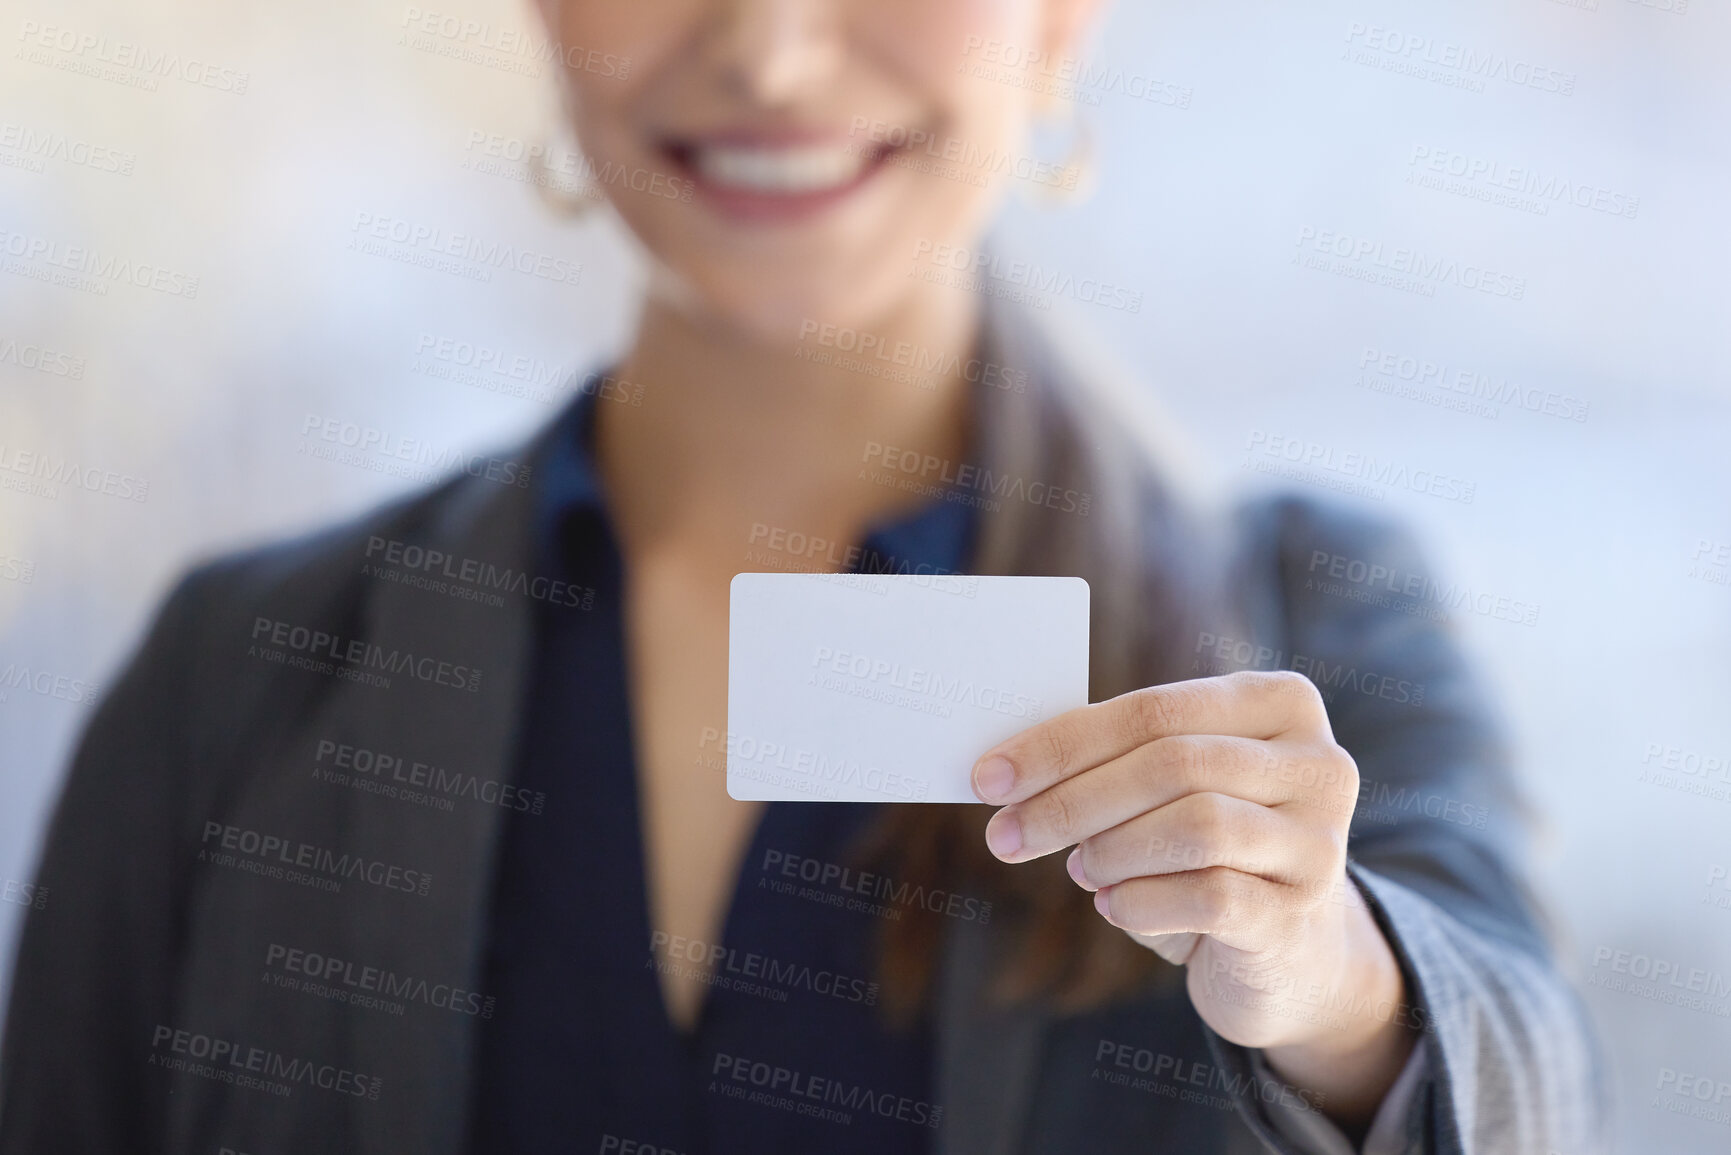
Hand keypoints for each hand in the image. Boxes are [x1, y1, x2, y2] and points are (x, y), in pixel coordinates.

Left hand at [971, 670, 1418, 1124]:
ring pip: (1194, 826)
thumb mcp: (1172, 791)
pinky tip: (1114, 906)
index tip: (989, 776)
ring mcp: (1320, 843)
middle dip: (1071, 800)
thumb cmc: (1210, 850)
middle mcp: (1318, 765)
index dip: (1062, 743)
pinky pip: (1208, 898)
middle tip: (1004, 834)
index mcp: (1282, 704)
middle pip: (1172, 764)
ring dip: (1110, 850)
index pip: (1154, 709)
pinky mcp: (1301, 917)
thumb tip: (1009, 770)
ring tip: (1082, 869)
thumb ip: (1116, 761)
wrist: (1288, 954)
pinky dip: (1140, 902)